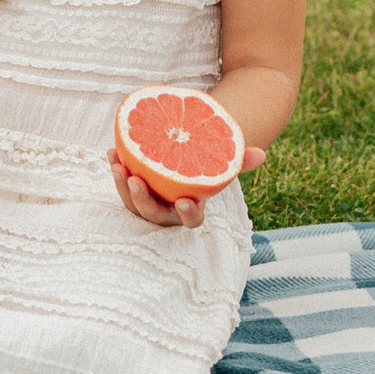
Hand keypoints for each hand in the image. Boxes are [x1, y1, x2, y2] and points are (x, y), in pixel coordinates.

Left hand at [110, 145, 265, 227]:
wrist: (184, 162)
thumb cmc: (205, 167)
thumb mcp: (220, 163)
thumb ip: (238, 160)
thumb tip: (262, 154)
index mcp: (191, 208)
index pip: (191, 220)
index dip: (187, 214)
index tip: (184, 201)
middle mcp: (167, 211)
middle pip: (153, 214)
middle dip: (143, 200)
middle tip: (138, 180)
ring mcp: (148, 203)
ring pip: (132, 203)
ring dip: (123, 186)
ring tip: (118, 164)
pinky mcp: (132, 193)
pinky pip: (122, 187)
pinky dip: (116, 171)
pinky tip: (112, 153)